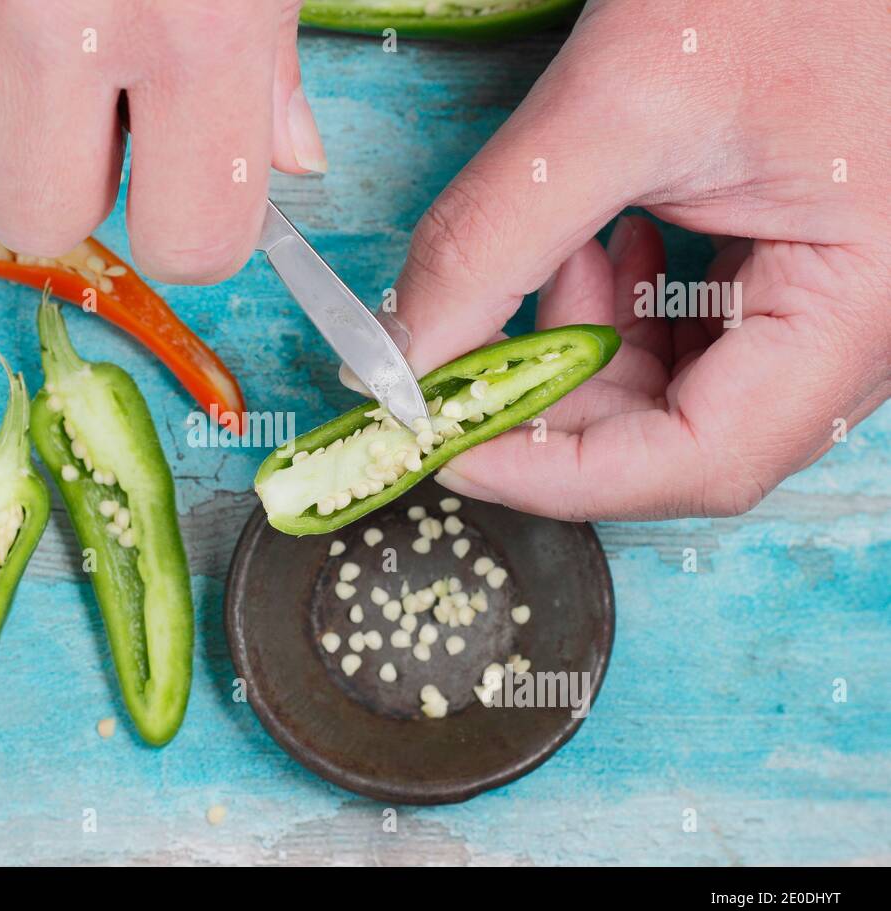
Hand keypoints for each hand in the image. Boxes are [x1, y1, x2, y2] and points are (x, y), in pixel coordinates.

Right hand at [0, 0, 322, 282]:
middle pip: (53, 224)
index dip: (198, 230)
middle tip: (107, 103)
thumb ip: (274, 51)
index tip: (195, 185)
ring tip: (42, 54)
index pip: (195, 240)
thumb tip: (290, 163)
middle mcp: (74, 26)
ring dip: (5, 143)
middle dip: (83, 188)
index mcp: (205, 27)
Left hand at [384, 0, 890, 519]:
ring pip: (677, 395)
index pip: (698, 460)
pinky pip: (694, 340)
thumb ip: (494, 237)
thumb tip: (403, 353)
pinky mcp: (796, 274)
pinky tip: (597, 245)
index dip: (556, 473)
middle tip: (468, 356)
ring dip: (584, 349)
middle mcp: (858, 328)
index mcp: (859, 305)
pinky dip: (620, 314)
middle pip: (678, 439)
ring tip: (556, 255)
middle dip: (556, 402)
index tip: (450, 447)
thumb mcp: (619, 101)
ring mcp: (830, 305)